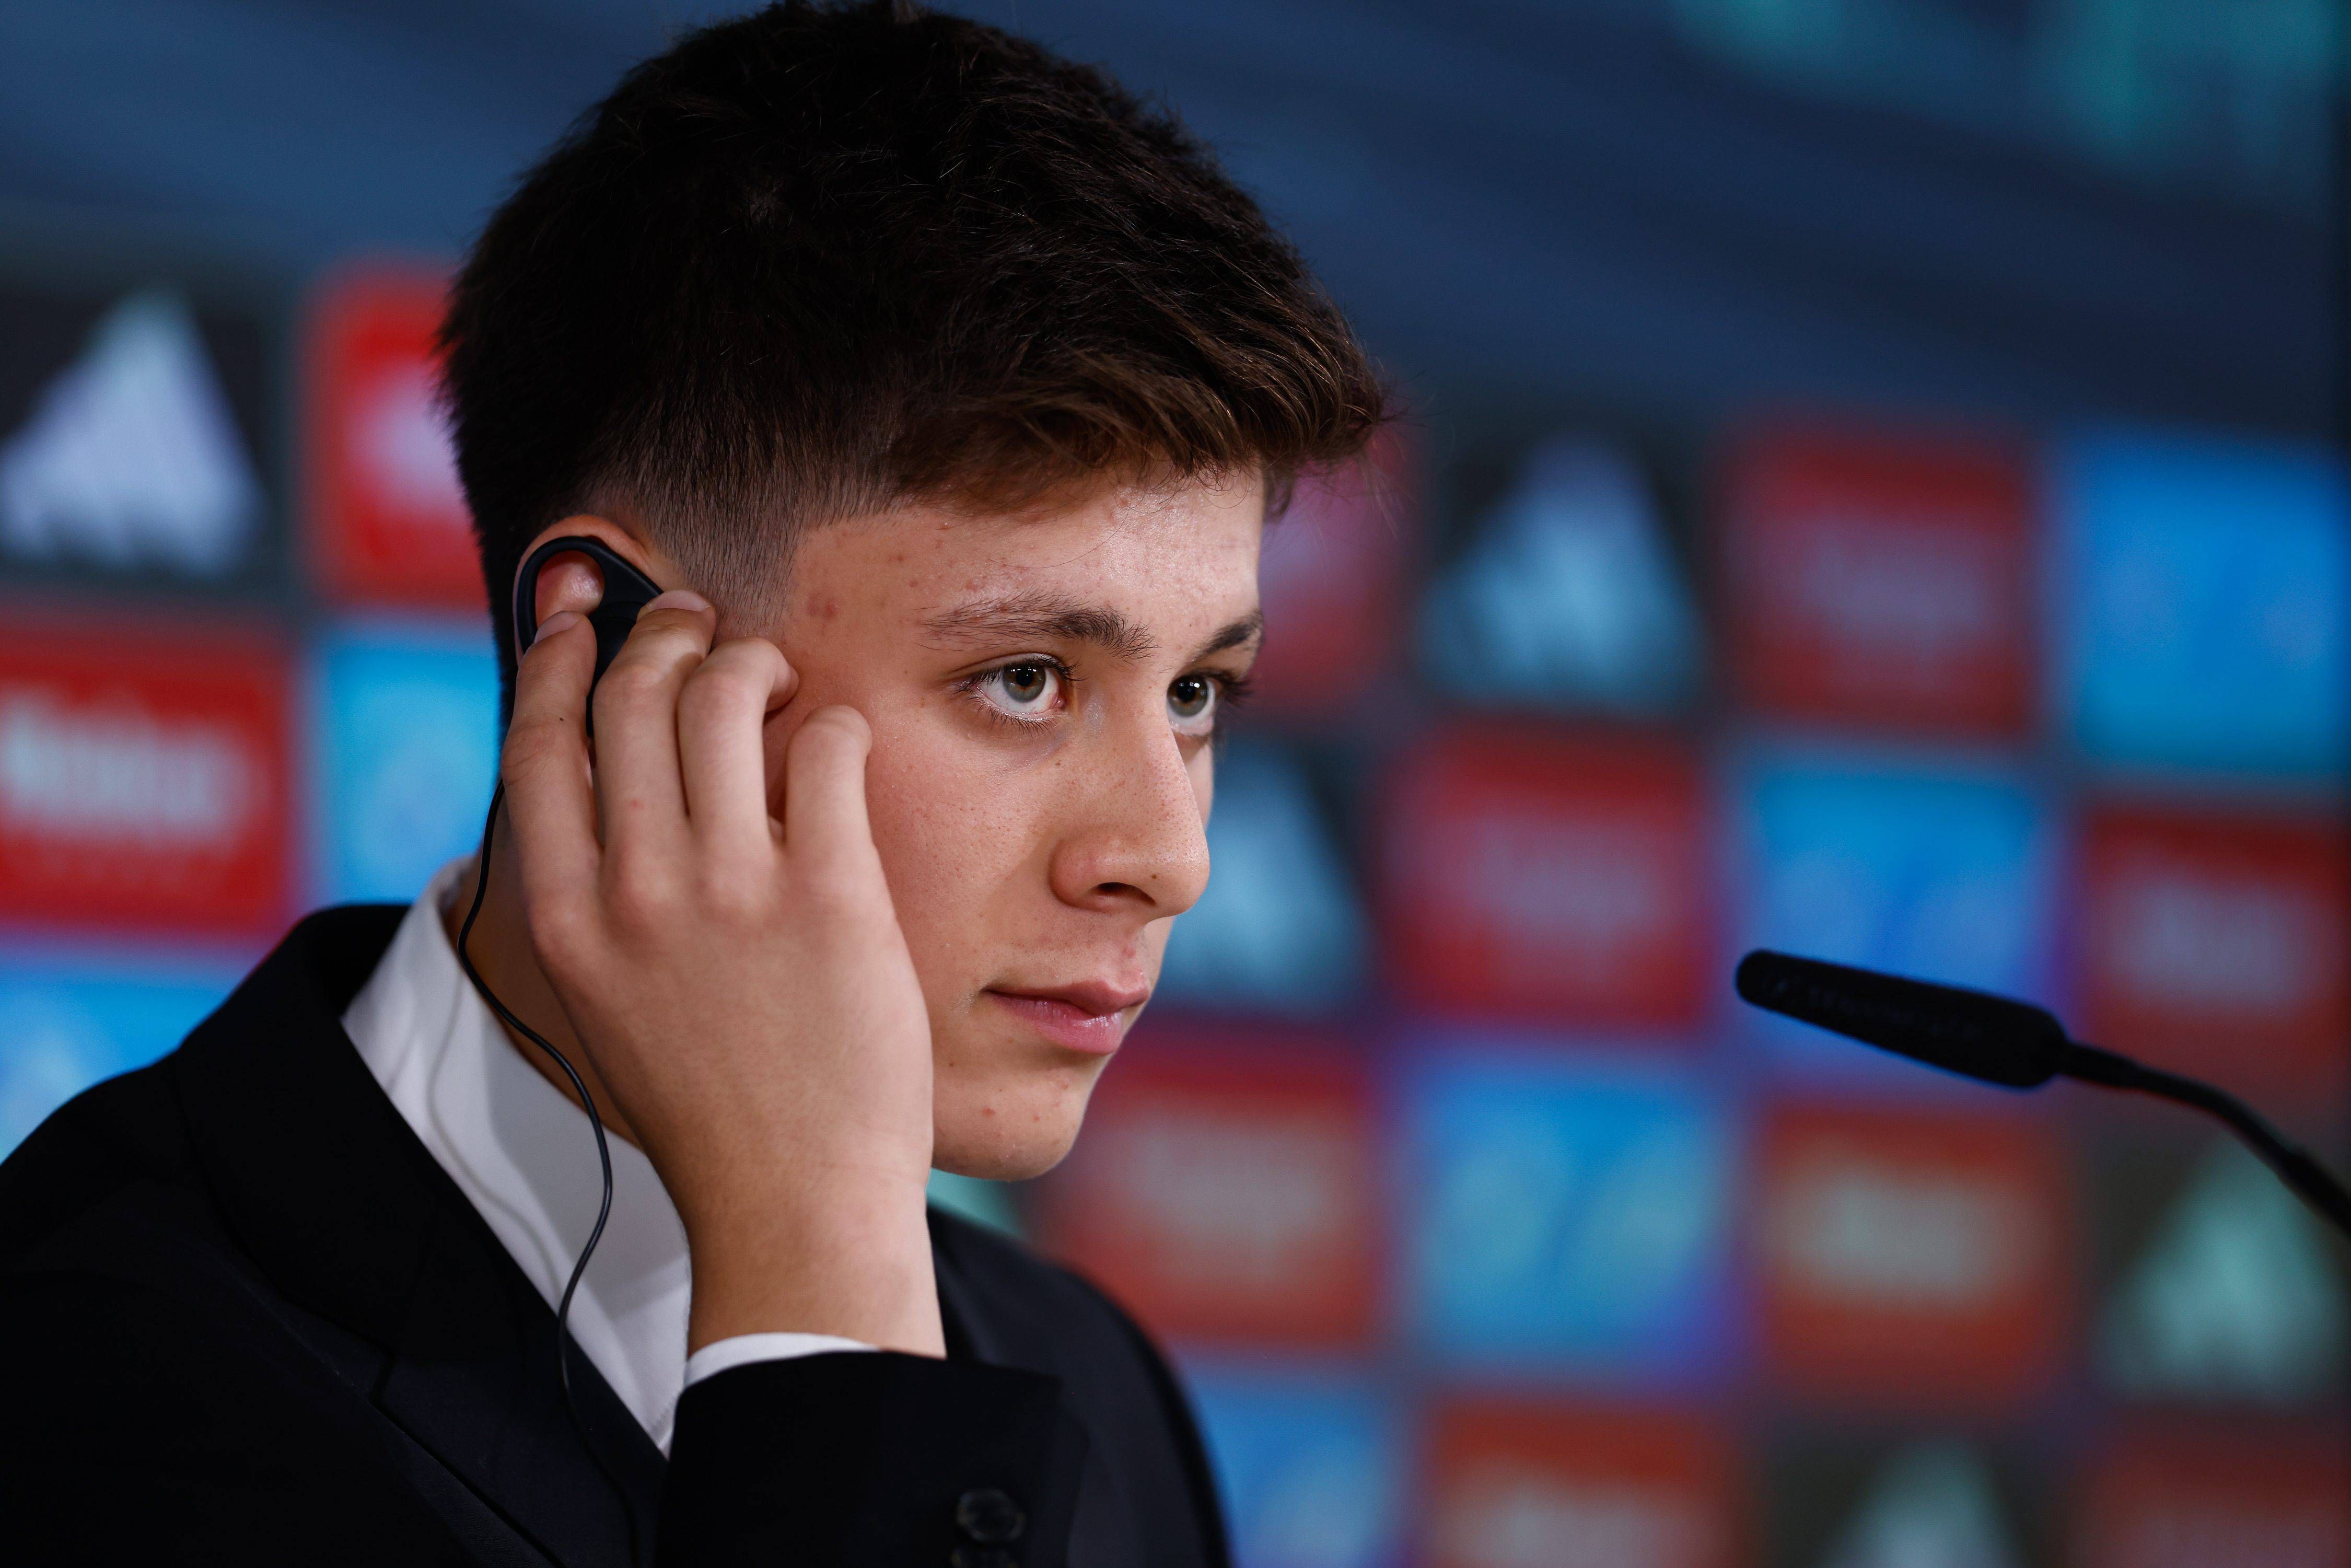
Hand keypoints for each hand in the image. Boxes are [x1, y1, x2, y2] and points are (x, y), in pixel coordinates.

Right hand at [499, 588, 942, 1356]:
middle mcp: (635, 891)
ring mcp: (731, 890)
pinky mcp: (830, 893)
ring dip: (751, 661)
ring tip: (773, 675)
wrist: (791, 1202)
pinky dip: (831, 722)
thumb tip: (607, 790)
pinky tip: (835, 740)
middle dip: (665, 635)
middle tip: (699, 626)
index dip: (558, 658)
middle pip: (630, 698)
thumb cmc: (708, 1107)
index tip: (583, 618)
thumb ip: (596, 898)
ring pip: (724, 698)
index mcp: (566, 918)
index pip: (539, 742)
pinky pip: (826, 746)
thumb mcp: (607, 1000)